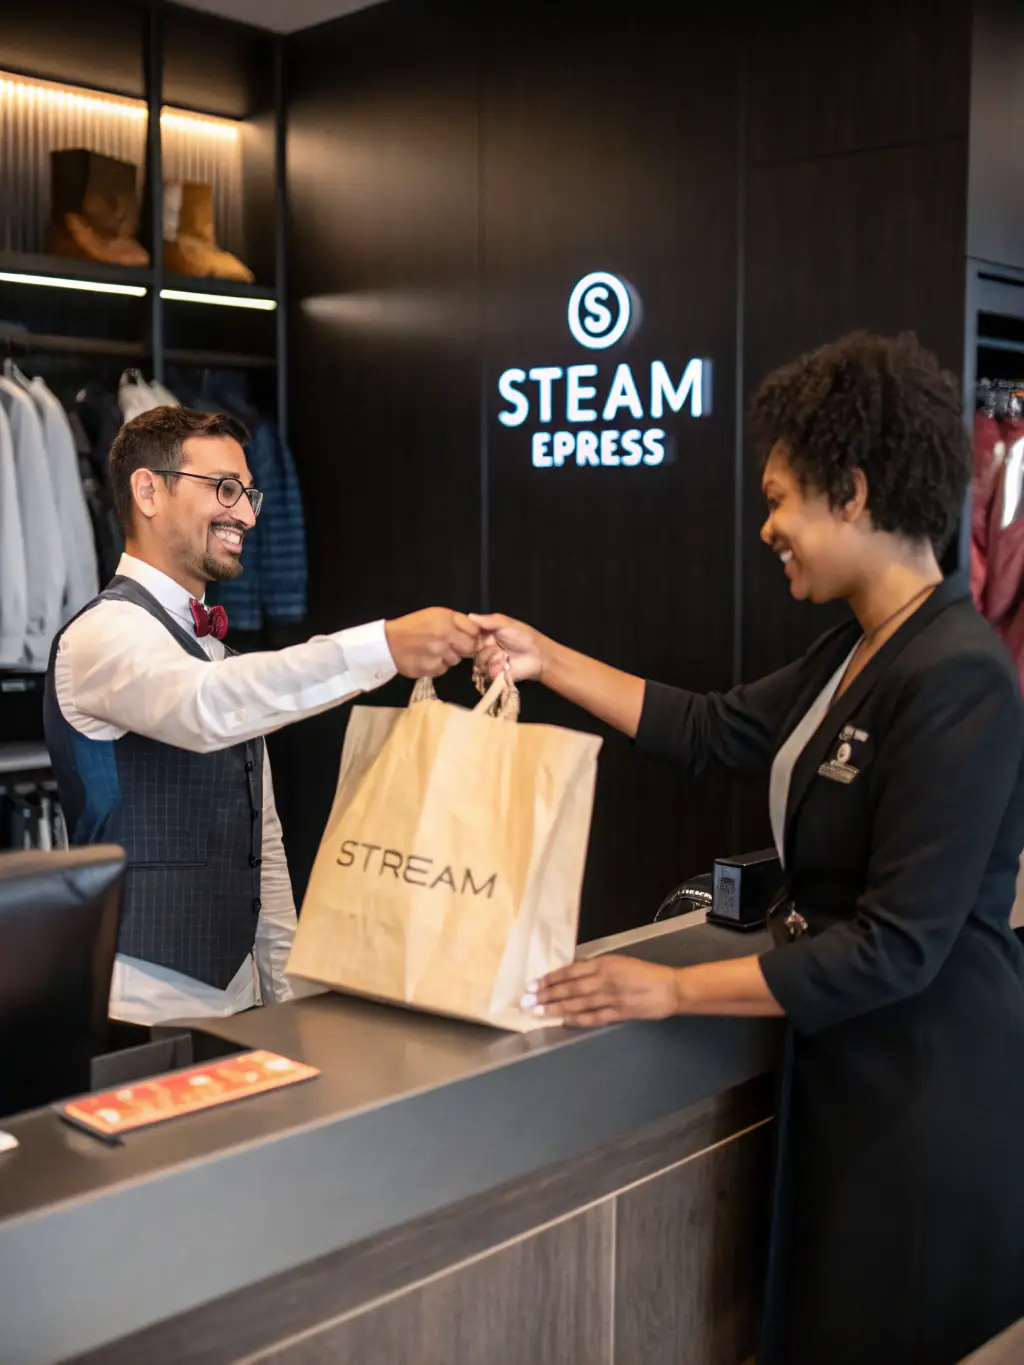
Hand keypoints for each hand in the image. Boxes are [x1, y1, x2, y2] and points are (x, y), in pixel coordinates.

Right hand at [385, 608, 479, 678]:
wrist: (388, 643)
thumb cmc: (413, 626)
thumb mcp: (435, 614)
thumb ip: (457, 621)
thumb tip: (477, 630)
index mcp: (446, 620)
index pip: (474, 631)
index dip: (472, 635)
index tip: (466, 636)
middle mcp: (444, 637)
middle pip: (469, 648)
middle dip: (463, 648)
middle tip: (452, 645)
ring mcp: (438, 654)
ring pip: (456, 660)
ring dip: (448, 657)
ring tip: (434, 650)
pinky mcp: (431, 669)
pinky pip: (443, 670)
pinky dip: (438, 666)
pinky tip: (427, 659)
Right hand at [469, 613, 549, 683]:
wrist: (538, 656)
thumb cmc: (524, 637)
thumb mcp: (506, 624)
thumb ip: (488, 621)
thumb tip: (469, 616)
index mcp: (486, 633)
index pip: (469, 634)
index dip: (470, 636)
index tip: (475, 635)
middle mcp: (484, 647)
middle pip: (471, 650)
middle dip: (484, 648)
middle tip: (497, 646)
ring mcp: (488, 661)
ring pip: (478, 661)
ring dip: (492, 658)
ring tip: (505, 655)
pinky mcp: (493, 674)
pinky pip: (486, 672)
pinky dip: (496, 668)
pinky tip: (506, 665)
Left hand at [521, 955, 679, 1027]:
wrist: (670, 988)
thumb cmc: (644, 972)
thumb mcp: (618, 962)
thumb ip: (596, 968)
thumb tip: (571, 975)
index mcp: (603, 964)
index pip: (570, 971)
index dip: (549, 979)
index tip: (532, 984)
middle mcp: (604, 980)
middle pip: (569, 988)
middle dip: (545, 995)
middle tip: (526, 1001)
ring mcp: (610, 998)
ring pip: (577, 1003)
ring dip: (555, 1008)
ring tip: (537, 1011)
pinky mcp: (618, 1013)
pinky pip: (593, 1017)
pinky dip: (577, 1019)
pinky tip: (562, 1022)